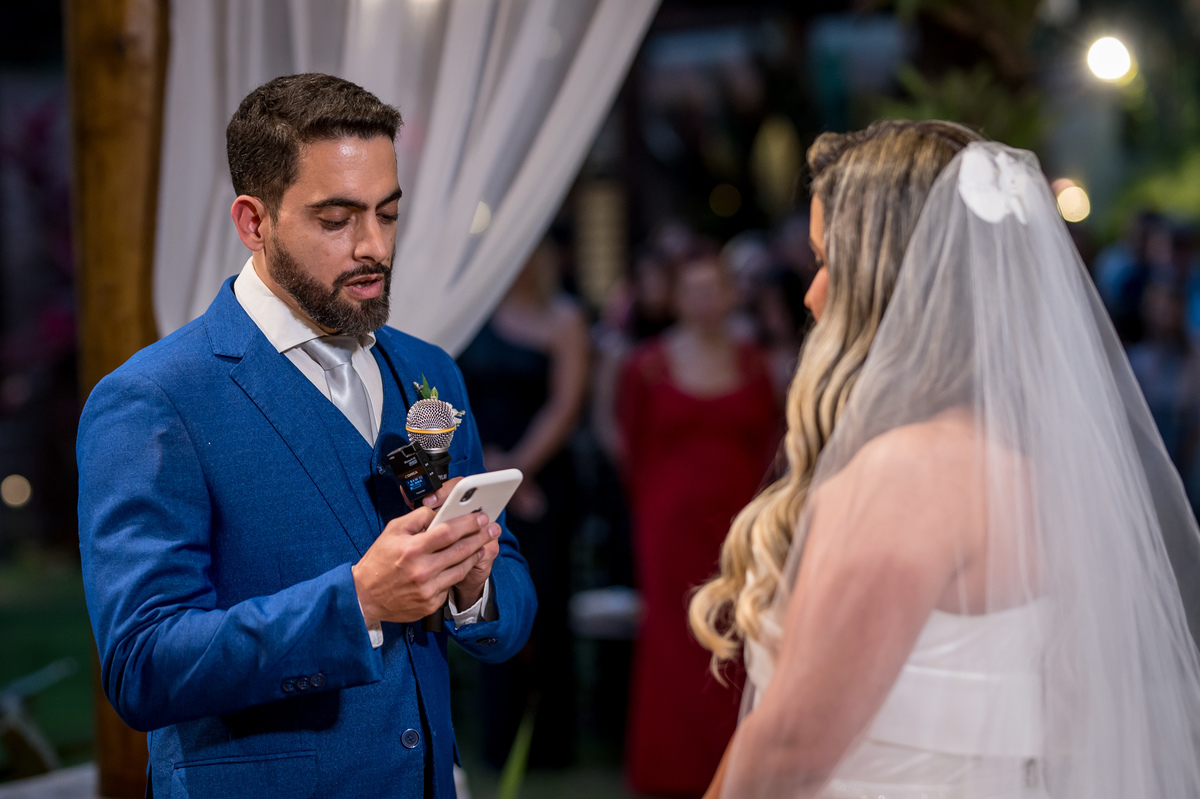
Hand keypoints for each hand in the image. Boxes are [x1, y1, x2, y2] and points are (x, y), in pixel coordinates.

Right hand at [352, 500, 499, 624]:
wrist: (364, 597)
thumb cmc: (378, 561)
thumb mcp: (392, 531)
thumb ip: (417, 518)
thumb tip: (439, 511)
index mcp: (412, 549)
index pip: (448, 532)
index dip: (469, 523)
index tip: (481, 518)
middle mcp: (422, 570)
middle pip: (461, 550)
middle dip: (480, 537)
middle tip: (493, 529)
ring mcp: (427, 589)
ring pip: (461, 569)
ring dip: (475, 555)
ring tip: (482, 545)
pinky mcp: (430, 604)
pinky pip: (450, 585)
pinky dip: (457, 573)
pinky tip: (462, 564)